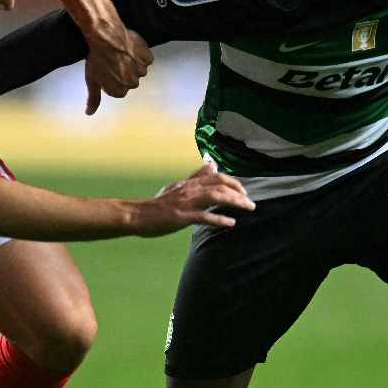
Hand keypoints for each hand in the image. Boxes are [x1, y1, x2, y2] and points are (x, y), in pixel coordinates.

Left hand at [75, 0, 152, 114]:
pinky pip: (146, 59)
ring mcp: (142, 72)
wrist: (104, 36)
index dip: (113, 76)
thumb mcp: (91, 79)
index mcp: (119, 91)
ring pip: (139, 69)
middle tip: (113, 59)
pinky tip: (130, 47)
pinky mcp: (148, 59)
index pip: (120, 88)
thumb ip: (93, 98)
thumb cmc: (95, 58)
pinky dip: (140, 53)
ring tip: (121, 52)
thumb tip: (88, 114)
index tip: (107, 68)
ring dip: (133, 62)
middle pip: (131, 79)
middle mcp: (133, 84)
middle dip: (124, 71)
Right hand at [133, 162, 254, 235]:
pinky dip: (219, 219)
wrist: (137, 214)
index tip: (243, 191)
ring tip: (248, 208)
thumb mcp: (177, 186)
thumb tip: (212, 165)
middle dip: (238, 192)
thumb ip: (196, 177)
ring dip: (234, 202)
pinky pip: (203, 217)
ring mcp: (185, 203)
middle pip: (220, 185)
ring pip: (215, 197)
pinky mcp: (181, 217)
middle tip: (249, 203)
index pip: (216, 176)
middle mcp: (189, 190)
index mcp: (189, 183)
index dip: (233, 182)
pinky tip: (230, 222)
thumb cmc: (157, 204)